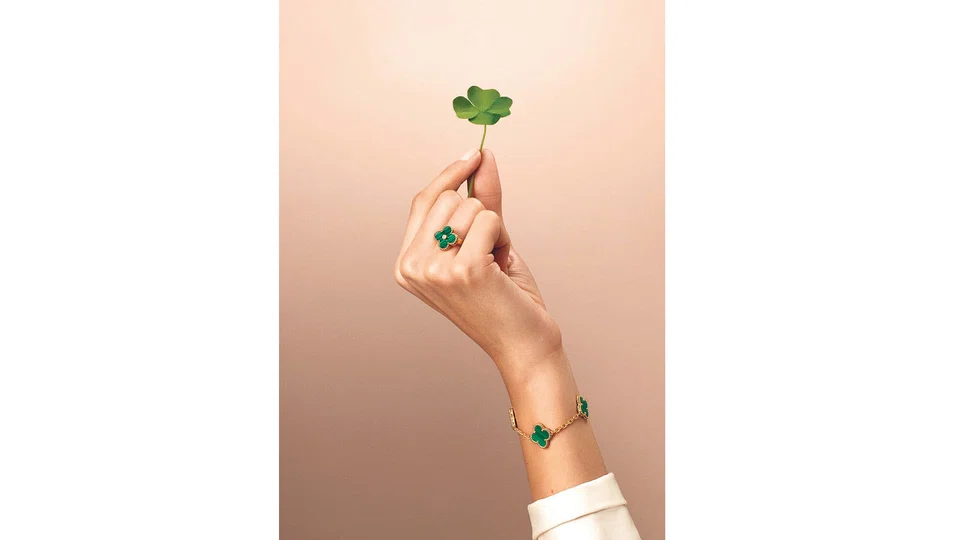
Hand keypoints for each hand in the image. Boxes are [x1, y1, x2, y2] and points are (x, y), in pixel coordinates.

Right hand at [394, 149, 562, 383]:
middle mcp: (412, 267)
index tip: (475, 154)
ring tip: (495, 264)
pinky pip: (490, 219)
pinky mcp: (462, 269)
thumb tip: (482, 156)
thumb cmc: (504, 297)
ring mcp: (434, 269)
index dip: (450, 175)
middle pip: (447, 199)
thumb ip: (480, 198)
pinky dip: (504, 238)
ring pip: (470, 207)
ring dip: (494, 230)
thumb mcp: (486, 241)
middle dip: (480, 215)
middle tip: (489, 252)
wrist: (524, 343)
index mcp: (406, 264)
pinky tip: (501, 269)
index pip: (423, 201)